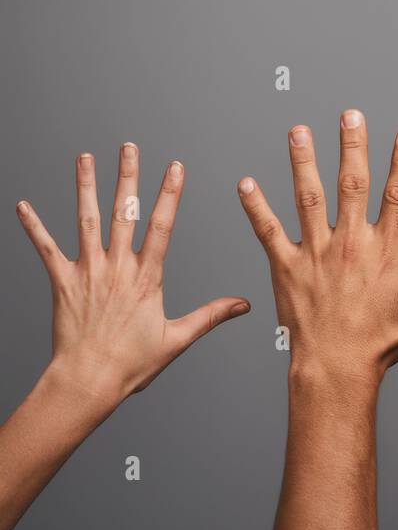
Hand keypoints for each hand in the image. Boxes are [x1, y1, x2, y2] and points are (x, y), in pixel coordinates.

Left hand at [16, 144, 250, 409]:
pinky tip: (23, 206)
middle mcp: (117, 268)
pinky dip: (34, 227)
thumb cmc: (130, 365)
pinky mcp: (63, 282)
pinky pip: (46, 249)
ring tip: (84, 158)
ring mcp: (88, 272)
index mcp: (146, 278)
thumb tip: (242, 305)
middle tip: (128, 147)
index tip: (175, 167)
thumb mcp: (177, 339)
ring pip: (87, 220)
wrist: (87, 382)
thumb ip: (210, 315)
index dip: (169, 194)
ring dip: (85, 186)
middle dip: (127, 176)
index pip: (162, 226)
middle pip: (124, 212)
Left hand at [238, 110, 397, 392]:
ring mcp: (315, 253)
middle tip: (350, 115)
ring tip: (298, 131)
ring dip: (302, 162)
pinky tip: (245, 184)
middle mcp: (350, 243)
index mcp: (385, 251)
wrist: (335, 370)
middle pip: (351, 183)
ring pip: (308, 197)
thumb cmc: (381, 345)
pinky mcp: (286, 267)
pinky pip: (268, 231)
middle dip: (352, 146)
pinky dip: (256, 207)